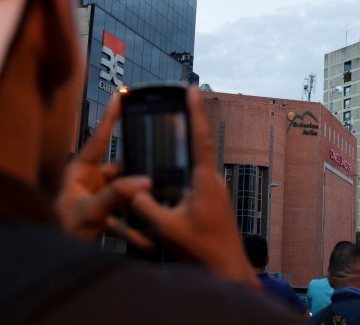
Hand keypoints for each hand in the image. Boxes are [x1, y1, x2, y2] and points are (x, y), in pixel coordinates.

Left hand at [55, 93, 152, 248]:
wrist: (47, 258)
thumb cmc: (58, 230)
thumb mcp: (89, 211)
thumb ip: (116, 195)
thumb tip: (143, 181)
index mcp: (81, 171)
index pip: (99, 139)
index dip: (110, 117)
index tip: (120, 96)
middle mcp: (90, 182)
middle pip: (121, 170)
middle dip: (140, 173)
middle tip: (160, 169)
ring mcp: (96, 200)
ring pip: (125, 197)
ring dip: (139, 206)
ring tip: (159, 207)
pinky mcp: (101, 218)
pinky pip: (122, 221)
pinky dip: (134, 231)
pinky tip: (149, 241)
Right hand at [132, 86, 259, 288]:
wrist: (228, 268)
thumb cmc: (203, 249)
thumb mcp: (167, 228)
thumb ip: (146, 208)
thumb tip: (131, 190)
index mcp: (205, 181)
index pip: (201, 139)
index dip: (196, 113)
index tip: (193, 90)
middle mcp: (213, 181)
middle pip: (199, 146)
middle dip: (189, 124)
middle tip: (178, 102)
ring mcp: (215, 191)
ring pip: (197, 164)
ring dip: (186, 148)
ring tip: (170, 132)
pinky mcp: (213, 201)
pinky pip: (197, 178)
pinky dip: (185, 169)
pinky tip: (171, 174)